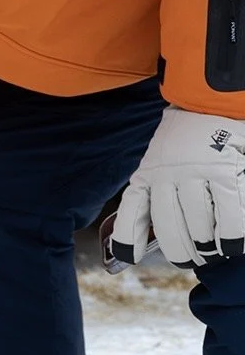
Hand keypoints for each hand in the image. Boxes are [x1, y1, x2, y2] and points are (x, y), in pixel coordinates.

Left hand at [111, 106, 244, 267]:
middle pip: (170, 227)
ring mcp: (194, 173)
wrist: (205, 102)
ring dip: (210, 246)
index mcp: (146, 174)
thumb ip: (154, 191)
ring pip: (200, 224)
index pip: (131, 211)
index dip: (129, 238)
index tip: (131, 257)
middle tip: (194, 260)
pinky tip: (235, 244)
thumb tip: (150, 230)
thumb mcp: (157, 162)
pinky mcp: (223, 171)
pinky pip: (229, 214)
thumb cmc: (183, 140)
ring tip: (217, 253)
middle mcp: (165, 175)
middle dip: (182, 252)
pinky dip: (233, 235)